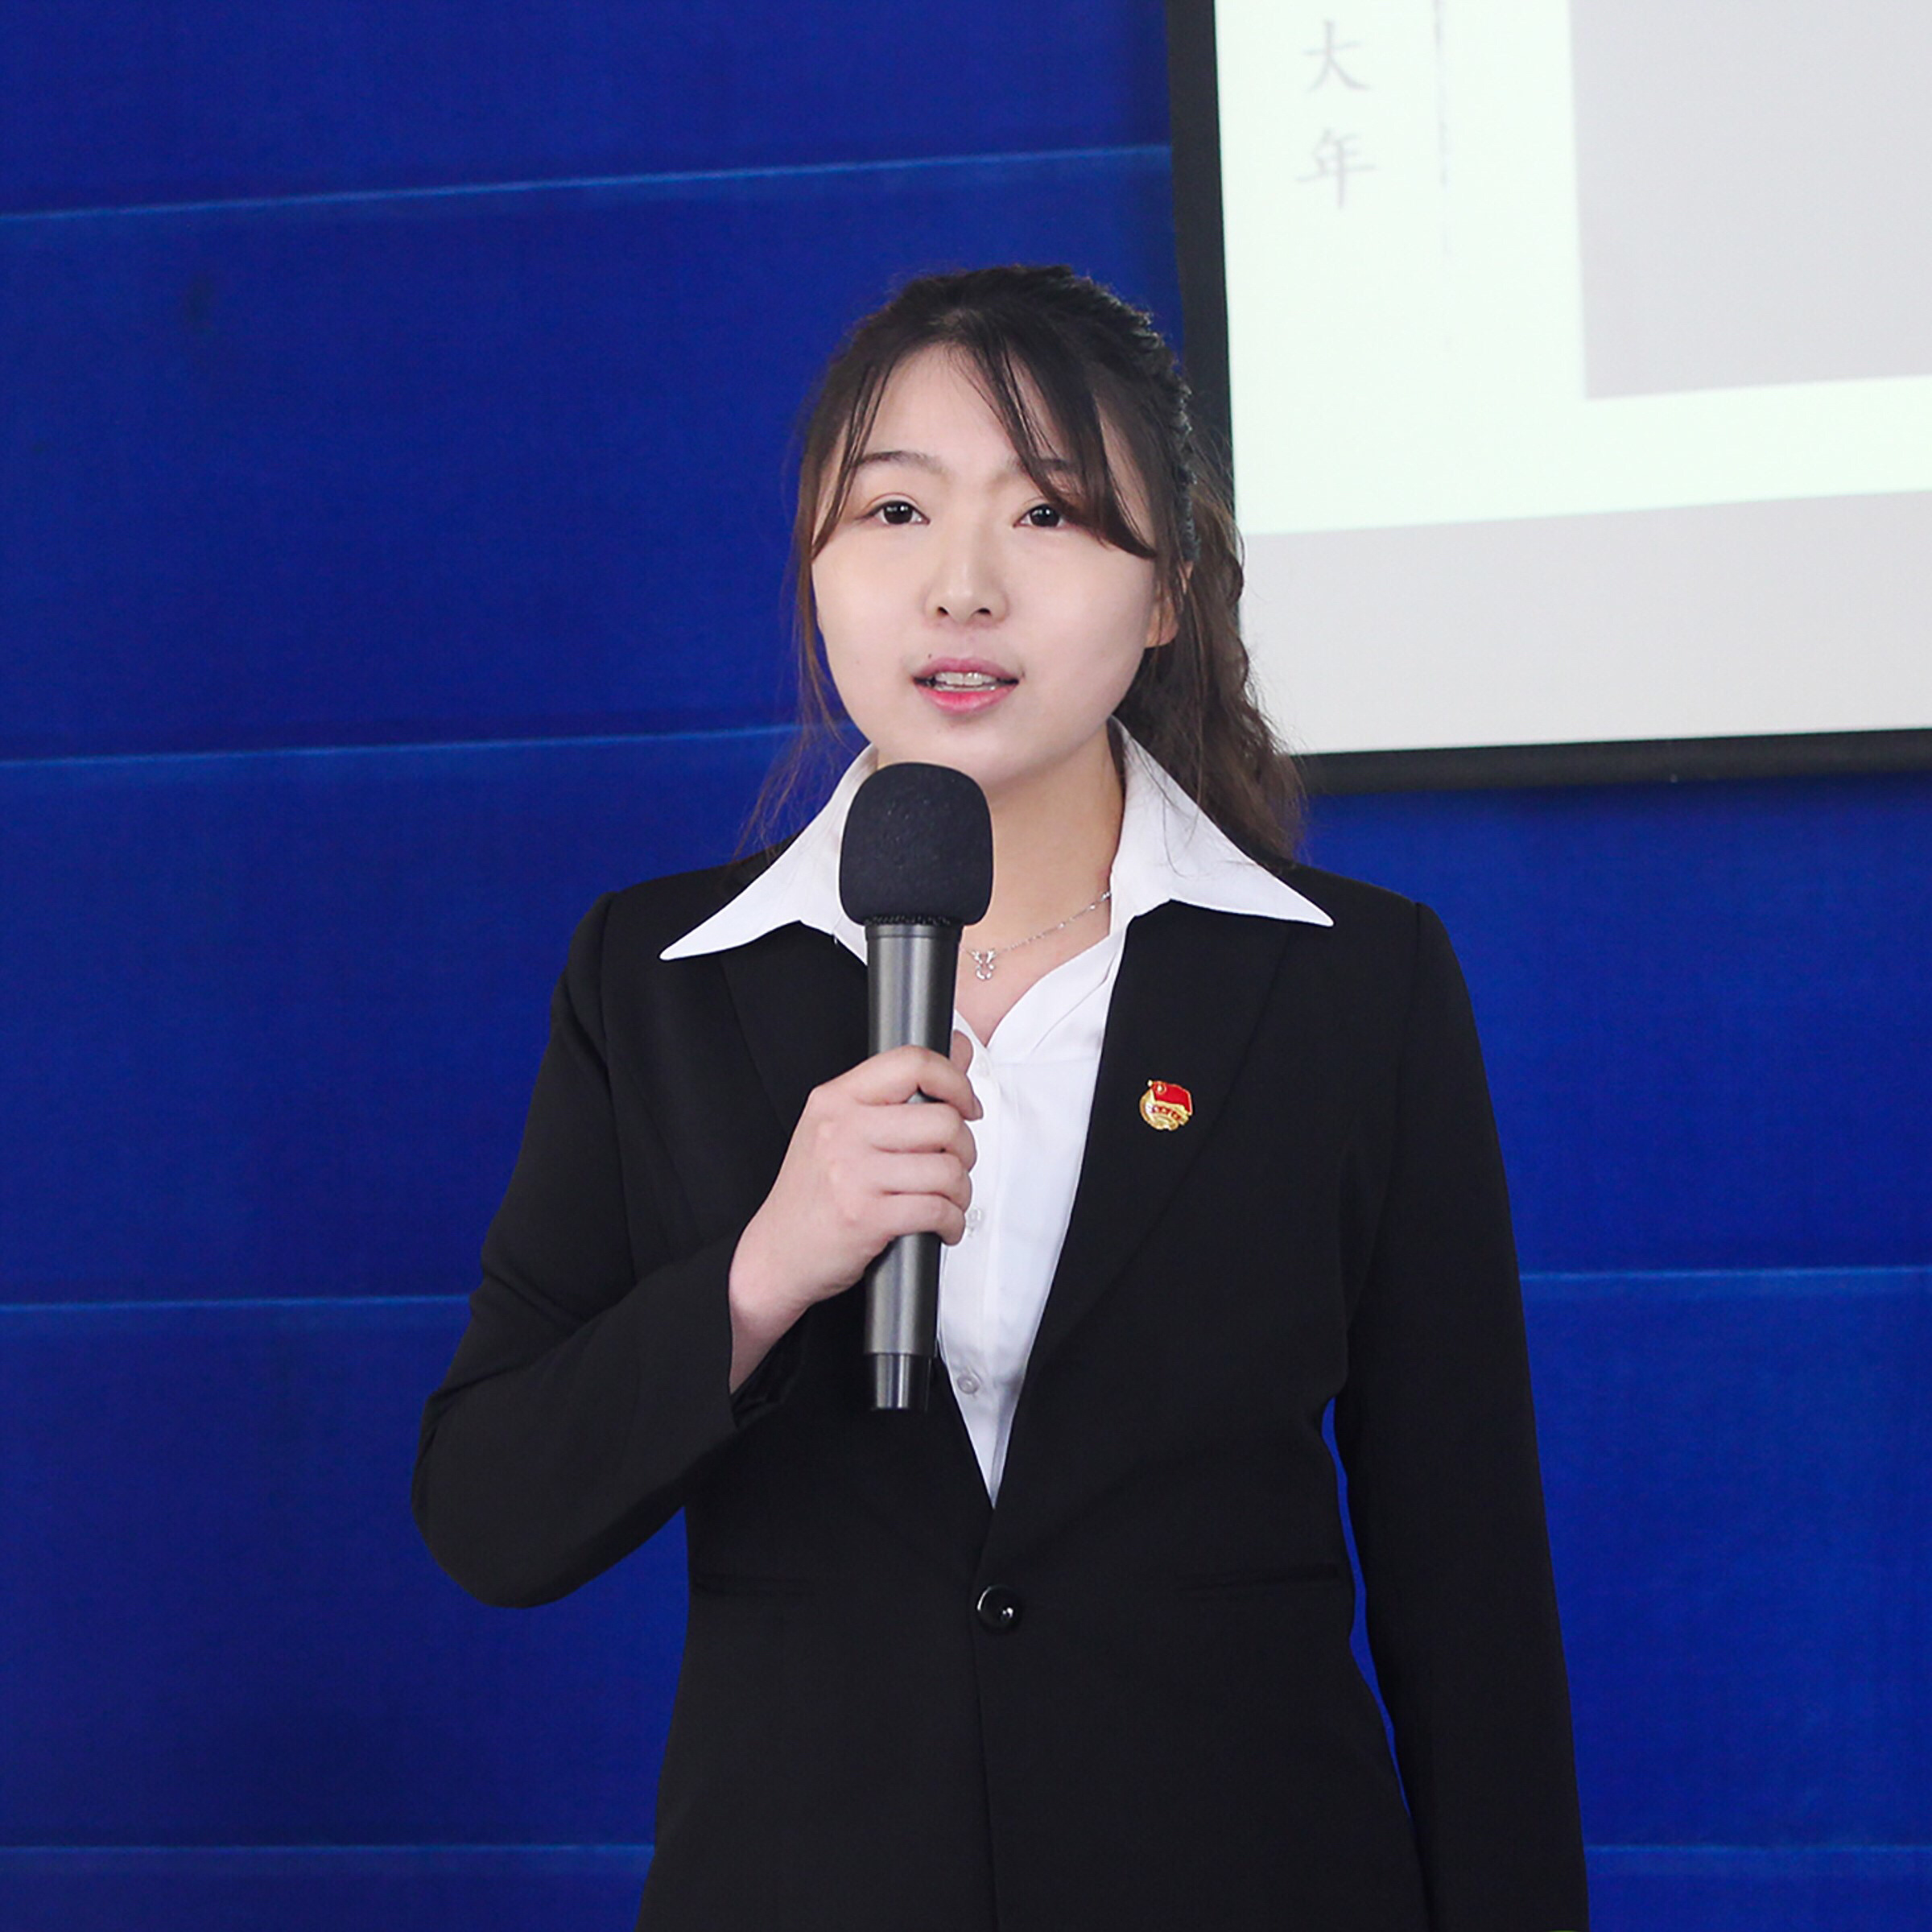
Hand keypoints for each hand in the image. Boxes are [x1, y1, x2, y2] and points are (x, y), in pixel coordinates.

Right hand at [726, 1032, 978, 1389]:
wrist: (773, 1254)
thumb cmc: (811, 1194)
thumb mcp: (838, 1129)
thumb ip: (897, 1094)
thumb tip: (959, 1051)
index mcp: (836, 1099)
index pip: (912, 1062)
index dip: (955, 1081)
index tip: (967, 1105)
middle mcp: (842, 1129)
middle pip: (943, 1120)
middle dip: (965, 1148)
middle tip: (956, 1164)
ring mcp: (853, 1173)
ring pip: (947, 1169)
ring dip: (961, 1191)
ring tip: (948, 1200)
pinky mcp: (865, 1216)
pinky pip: (937, 1210)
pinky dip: (952, 1222)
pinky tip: (943, 1225)